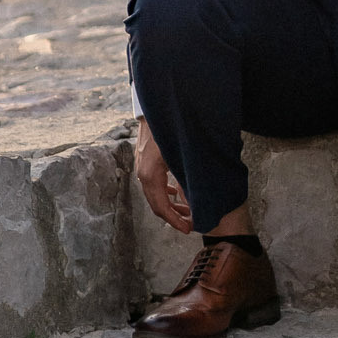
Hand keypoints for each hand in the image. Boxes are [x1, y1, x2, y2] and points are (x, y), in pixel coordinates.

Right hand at [133, 117, 194, 234]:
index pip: (161, 207)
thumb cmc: (168, 128)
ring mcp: (142, 167)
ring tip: (185, 212)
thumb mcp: (182, 153)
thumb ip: (187, 176)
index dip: (174, 221)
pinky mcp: (145, 161)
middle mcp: (143, 174)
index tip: (187, 229)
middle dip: (173, 217)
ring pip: (154, 195)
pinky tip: (175, 192)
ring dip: (169, 205)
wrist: (155, 108)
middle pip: (156, 204)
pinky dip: (164, 192)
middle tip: (188, 225)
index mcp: (151, 175)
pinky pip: (153, 184)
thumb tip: (195, 197)